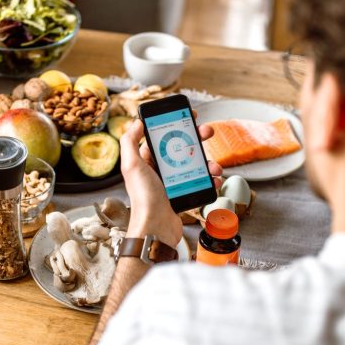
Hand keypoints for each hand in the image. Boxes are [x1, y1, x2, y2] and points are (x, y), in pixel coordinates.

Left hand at [118, 115, 222, 247]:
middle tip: (208, 132)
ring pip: (195, 165)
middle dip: (197, 139)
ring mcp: (174, 183)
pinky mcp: (185, 195)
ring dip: (208, 162)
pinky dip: (210, 180)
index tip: (190, 117)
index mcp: (148, 160)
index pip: (164, 137)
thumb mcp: (132, 165)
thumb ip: (130, 141)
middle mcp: (161, 170)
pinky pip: (201, 183)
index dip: (177, 125)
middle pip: (183, 148)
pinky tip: (215, 180)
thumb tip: (137, 122)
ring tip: (214, 167)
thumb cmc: (143, 198)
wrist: (156, 227)